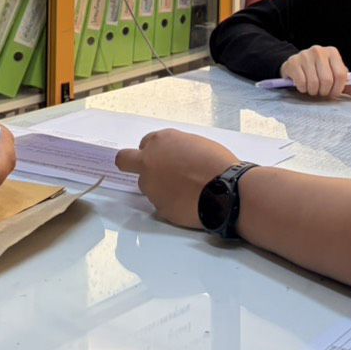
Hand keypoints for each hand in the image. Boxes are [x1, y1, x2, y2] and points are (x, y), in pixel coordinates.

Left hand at [115, 129, 240, 228]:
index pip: (144, 144)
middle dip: (131, 163)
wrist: (225, 191)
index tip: (163, 157)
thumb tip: (172, 158)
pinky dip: (171, 202)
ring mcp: (151, 187)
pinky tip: (188, 202)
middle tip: (147, 171)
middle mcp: (148, 162)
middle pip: (125, 161)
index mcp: (160, 141)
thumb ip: (175, 149)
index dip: (154, 151)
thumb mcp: (195, 143)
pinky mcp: (158, 208)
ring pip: (147, 186)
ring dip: (158, 187)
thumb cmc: (216, 163)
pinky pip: (162, 203)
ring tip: (184, 190)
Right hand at [279, 46, 350, 99]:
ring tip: (312, 88)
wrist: (295, 66)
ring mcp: (305, 55)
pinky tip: (302, 85)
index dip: (337, 89)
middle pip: (327, 80)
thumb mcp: (335, 78)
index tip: (333, 92)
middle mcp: (319, 51)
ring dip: (313, 91)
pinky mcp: (293, 62)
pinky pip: (301, 83)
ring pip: (314, 83)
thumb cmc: (318, 73)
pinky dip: (302, 89)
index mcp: (332, 53)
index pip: (341, 75)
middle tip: (321, 91)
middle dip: (324, 91)